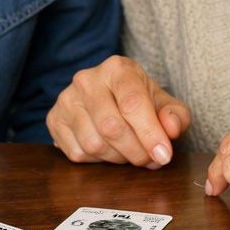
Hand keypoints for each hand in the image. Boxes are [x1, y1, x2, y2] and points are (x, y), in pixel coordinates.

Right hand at [46, 55, 190, 166]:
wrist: (107, 96)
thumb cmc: (138, 100)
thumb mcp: (163, 103)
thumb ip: (176, 116)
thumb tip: (171, 130)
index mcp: (117, 68)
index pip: (132, 103)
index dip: (150, 134)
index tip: (164, 155)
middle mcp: (87, 79)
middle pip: (111, 127)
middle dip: (136, 151)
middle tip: (150, 159)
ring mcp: (66, 99)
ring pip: (93, 144)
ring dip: (118, 158)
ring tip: (130, 152)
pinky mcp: (54, 119)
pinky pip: (77, 153)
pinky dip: (98, 161)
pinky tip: (108, 150)